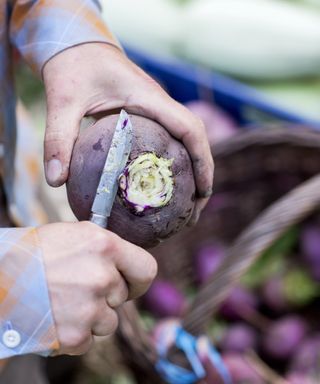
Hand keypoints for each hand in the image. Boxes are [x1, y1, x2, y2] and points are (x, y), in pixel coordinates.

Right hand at [37, 221, 156, 354]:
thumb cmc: (35, 252)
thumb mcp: (75, 234)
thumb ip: (106, 247)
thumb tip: (126, 260)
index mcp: (105, 246)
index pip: (146, 269)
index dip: (138, 279)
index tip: (130, 284)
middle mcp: (102, 277)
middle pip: (121, 296)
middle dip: (105, 294)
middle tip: (76, 286)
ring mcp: (89, 308)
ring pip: (108, 321)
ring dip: (91, 316)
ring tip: (64, 301)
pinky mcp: (76, 336)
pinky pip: (90, 340)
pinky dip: (76, 333)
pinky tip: (57, 316)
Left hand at [42, 43, 213, 224]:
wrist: (77, 45)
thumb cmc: (73, 67)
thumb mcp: (62, 101)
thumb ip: (58, 138)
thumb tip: (56, 181)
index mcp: (149, 98)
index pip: (189, 128)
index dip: (202, 160)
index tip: (204, 191)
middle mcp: (159, 104)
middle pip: (196, 139)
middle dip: (203, 173)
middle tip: (195, 210)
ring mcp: (156, 109)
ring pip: (187, 140)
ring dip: (194, 169)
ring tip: (187, 205)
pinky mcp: (148, 115)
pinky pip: (171, 139)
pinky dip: (175, 163)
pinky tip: (162, 186)